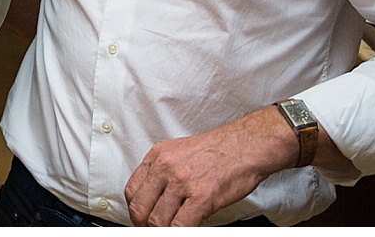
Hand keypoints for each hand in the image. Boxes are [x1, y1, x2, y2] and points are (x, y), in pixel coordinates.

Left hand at [125, 108, 297, 225]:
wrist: (243, 146)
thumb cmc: (216, 151)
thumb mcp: (178, 153)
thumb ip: (163, 173)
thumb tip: (153, 197)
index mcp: (157, 156)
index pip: (132, 190)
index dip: (135, 210)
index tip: (141, 219)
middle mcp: (166, 167)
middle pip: (140, 207)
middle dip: (143, 225)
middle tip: (151, 230)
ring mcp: (182, 182)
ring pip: (157, 220)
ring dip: (160, 231)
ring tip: (168, 231)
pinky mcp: (202, 197)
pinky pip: (181, 225)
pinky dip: (179, 233)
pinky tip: (184, 231)